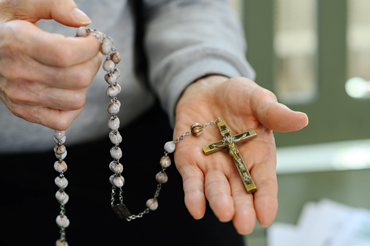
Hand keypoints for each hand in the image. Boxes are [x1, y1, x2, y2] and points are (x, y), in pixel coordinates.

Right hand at [0, 0, 100, 129]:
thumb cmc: (3, 24)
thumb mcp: (20, 3)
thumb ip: (54, 4)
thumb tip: (84, 21)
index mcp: (17, 43)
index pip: (67, 54)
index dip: (91, 47)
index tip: (94, 40)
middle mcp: (17, 73)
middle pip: (78, 78)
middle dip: (92, 62)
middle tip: (89, 53)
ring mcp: (20, 96)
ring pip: (75, 100)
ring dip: (85, 84)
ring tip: (76, 68)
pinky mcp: (23, 111)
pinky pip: (62, 120)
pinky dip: (73, 107)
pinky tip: (69, 88)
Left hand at [174, 75, 307, 233]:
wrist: (206, 90)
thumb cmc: (237, 96)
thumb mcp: (257, 99)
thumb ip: (274, 113)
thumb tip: (301, 119)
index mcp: (257, 153)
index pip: (263, 180)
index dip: (265, 198)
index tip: (266, 215)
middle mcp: (235, 165)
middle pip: (239, 191)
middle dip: (242, 207)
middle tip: (244, 223)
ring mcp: (211, 165)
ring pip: (215, 188)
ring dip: (218, 200)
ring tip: (224, 212)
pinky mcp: (189, 160)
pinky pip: (191, 179)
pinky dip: (193, 193)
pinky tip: (195, 208)